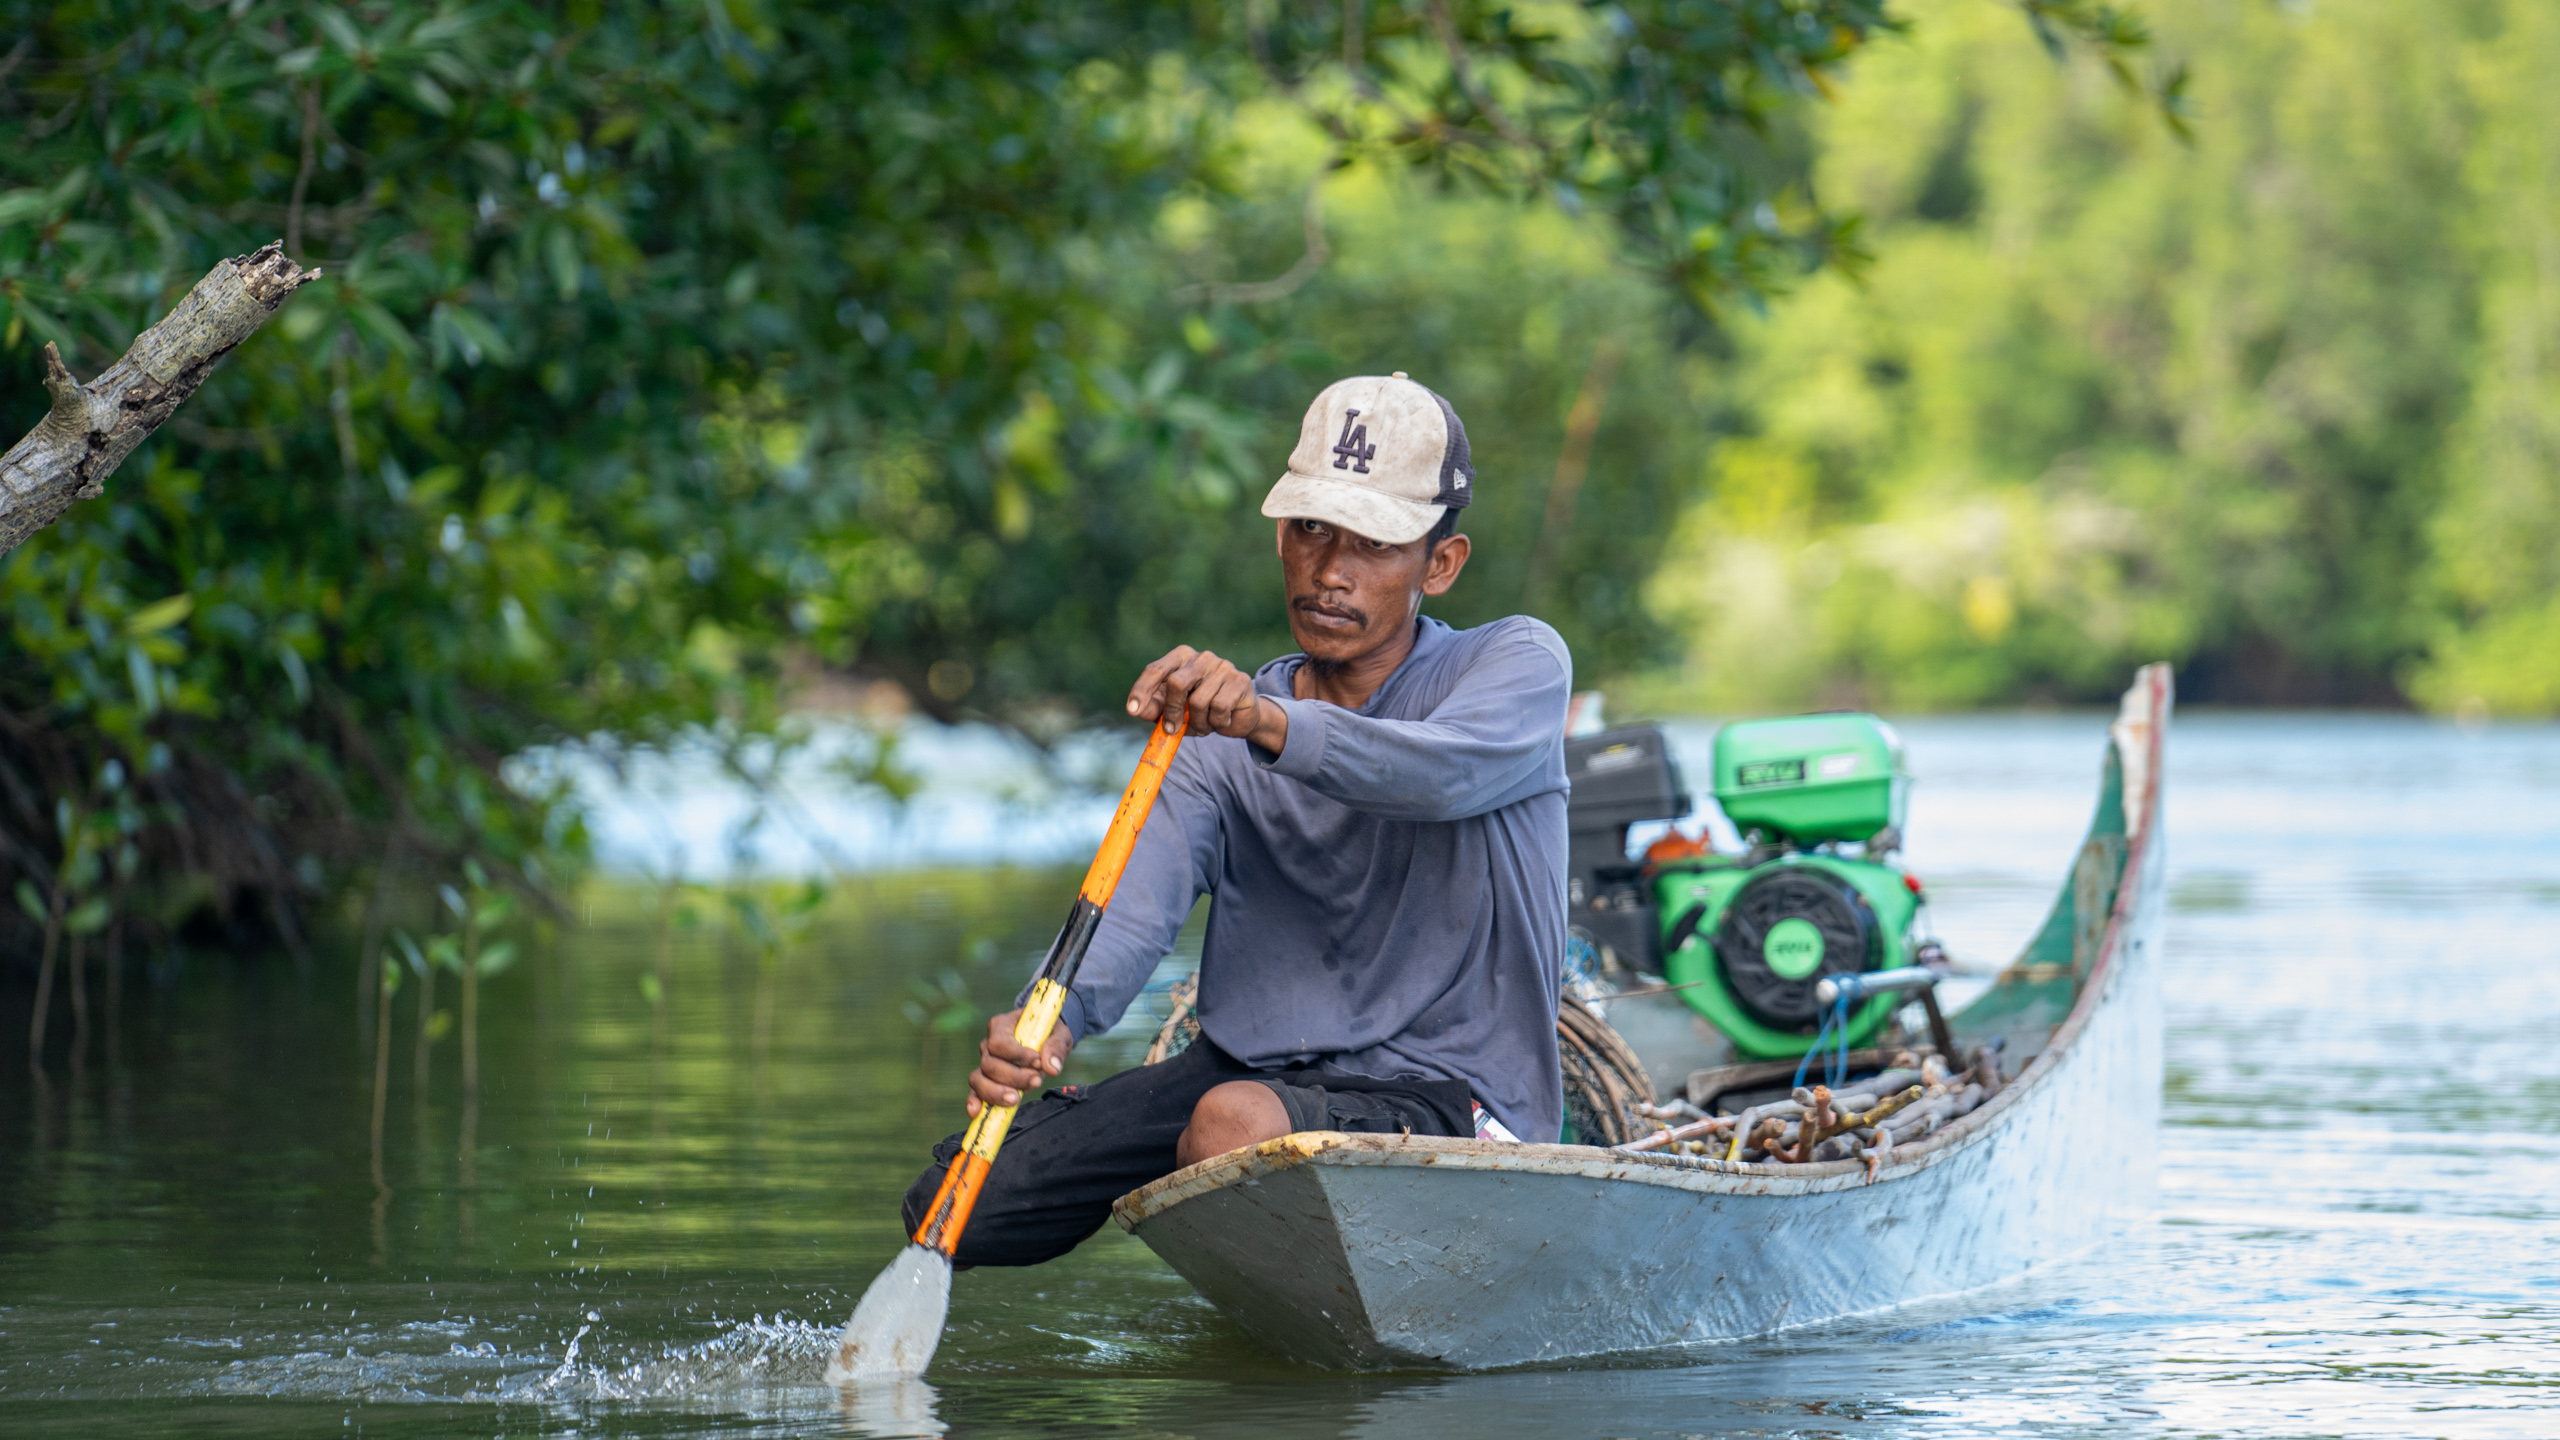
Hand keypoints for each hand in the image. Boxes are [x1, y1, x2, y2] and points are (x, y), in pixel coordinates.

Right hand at [966, 1008, 1072, 1116]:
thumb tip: (1051, 1067)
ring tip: (1017, 1098)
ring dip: (997, 1092)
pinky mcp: (986, 1080)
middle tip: (1037, 1081)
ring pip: (979, 1079)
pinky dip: (974, 1102)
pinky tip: (977, 1113)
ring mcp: (985, 1063)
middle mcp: (988, 1044)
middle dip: (1013, 1077)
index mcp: (1002, 1026)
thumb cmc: (1050, 1034)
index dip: (1017, 1056)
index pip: (999, 1043)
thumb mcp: (1059, 1034)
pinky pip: (975, 1091)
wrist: (1046, 1040)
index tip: (1038, 1062)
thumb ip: (1056, 1046)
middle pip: (989, 1064)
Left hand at [1126, 645, 1287, 751]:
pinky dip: (1217, 722)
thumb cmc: (1202, 711)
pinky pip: (1219, 708)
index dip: (1142, 690)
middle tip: (1171, 729)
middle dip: (1171, 711)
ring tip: (1206, 724)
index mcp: (1181, 657)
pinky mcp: (1239, 681)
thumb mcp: (1174, 712)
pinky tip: (1223, 720)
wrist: (1239, 718)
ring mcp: (1222, 666)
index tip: (1133, 711)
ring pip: (1199, 701)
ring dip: (1199, 722)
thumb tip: (1138, 711)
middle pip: (1176, 683)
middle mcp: (1201, 657)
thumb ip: (1155, 710)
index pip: (1156, 670)